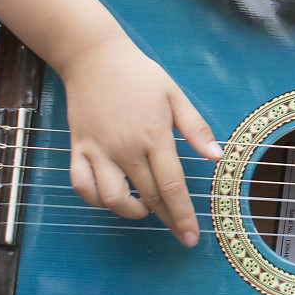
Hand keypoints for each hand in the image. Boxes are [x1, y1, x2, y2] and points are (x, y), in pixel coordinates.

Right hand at [57, 36, 221, 246]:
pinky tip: (110, 197)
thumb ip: (195, 128)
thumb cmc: (139, 75)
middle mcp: (126, 148)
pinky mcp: (78, 148)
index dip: (183, 215)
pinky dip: (94, 199)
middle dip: (167, 220)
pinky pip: (81, 185)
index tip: (192, 236)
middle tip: (181, 233)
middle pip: (149, 196)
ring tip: (145, 208)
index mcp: (155, 136)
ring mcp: (98, 150)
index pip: (172, 187)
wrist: (93, 57)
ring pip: (111, 198)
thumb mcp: (175, 95)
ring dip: (130, 212)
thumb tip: (216, 156)